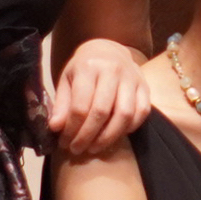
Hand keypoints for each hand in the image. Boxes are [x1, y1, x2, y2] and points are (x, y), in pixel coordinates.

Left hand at [50, 39, 149, 155]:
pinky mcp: (145, 86)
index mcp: (89, 67)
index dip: (72, 129)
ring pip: (124, 114)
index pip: (80, 105)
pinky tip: (115, 135)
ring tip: (95, 148)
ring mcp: (132, 78)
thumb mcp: (67, 80)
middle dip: (88, 136)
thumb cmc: (84, 68)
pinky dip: (129, 128)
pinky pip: (142, 112)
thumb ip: (62, 104)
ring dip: (109, 137)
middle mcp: (113, 70)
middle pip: (101, 112)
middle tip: (78, 149)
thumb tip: (55, 127)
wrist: (109, 50)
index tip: (65, 142)